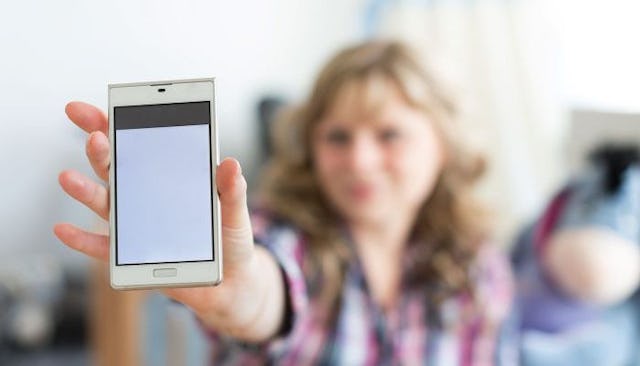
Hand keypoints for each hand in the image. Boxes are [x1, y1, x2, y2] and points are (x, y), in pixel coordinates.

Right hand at [54, 102, 283, 341]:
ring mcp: (136, 224)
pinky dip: (82, 241)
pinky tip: (62, 230)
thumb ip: (231, 190)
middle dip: (100, 150)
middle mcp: (145, 196)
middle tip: (94, 138)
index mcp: (167, 177)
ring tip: (68, 178)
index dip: (112, 126)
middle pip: (115, 168)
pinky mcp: (134, 255)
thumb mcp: (235, 213)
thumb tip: (230, 164)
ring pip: (105, 204)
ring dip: (85, 191)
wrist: (231, 281)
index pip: (136, 144)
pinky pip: (104, 248)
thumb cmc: (231, 240)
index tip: (91, 111)